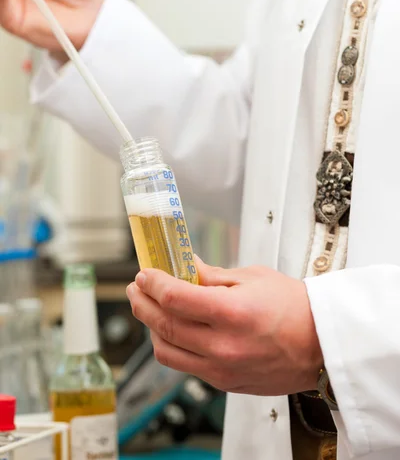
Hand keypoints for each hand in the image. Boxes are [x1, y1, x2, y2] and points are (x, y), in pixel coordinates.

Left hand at [127, 258, 322, 395]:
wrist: (322, 344)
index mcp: (231, 312)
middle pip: (163, 325)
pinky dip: (171, 346)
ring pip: (166, 351)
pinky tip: (172, 330)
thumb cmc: (295, 307)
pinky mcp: (225, 383)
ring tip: (149, 309)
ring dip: (150, 328)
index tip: (145, 274)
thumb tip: (185, 267)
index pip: (174, 297)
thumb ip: (212, 275)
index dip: (152, 283)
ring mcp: (222, 369)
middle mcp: (223, 345)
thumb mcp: (253, 277)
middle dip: (142, 303)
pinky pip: (185, 366)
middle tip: (136, 289)